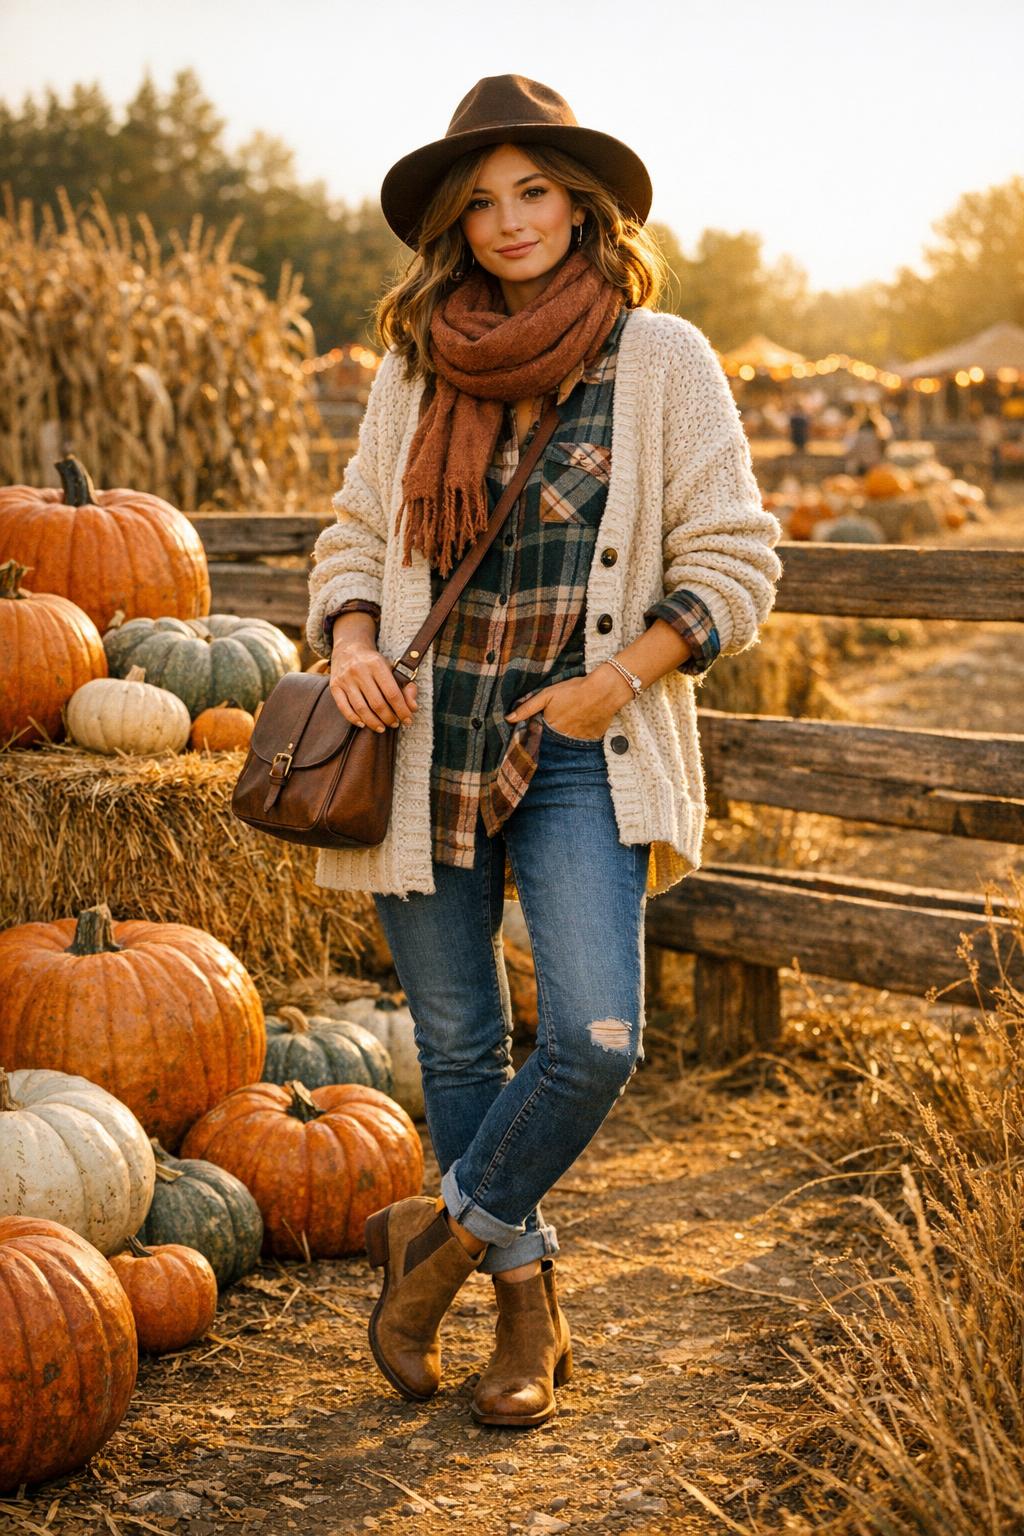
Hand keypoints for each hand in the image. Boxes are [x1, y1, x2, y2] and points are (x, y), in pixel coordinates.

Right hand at [329, 635, 417, 731]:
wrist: (349, 648)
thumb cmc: (374, 663)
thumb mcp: (392, 668)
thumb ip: (406, 687)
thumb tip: (413, 707)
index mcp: (377, 664)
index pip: (392, 693)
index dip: (402, 710)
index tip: (408, 720)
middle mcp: (359, 671)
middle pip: (377, 703)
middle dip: (388, 718)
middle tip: (395, 724)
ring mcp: (345, 679)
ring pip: (361, 708)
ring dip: (373, 722)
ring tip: (382, 727)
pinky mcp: (335, 686)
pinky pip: (343, 707)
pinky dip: (353, 719)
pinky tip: (363, 724)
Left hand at [505, 670, 630, 739]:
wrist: (604, 691)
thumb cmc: (574, 690)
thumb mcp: (547, 695)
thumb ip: (527, 707)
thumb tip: (508, 719)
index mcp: (550, 728)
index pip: (538, 737)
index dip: (536, 733)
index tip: (536, 729)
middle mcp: (563, 738)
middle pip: (553, 742)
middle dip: (550, 737)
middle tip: (557, 723)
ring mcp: (579, 741)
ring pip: (568, 743)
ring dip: (565, 737)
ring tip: (569, 724)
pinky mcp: (593, 739)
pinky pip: (583, 742)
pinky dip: (581, 736)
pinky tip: (582, 725)